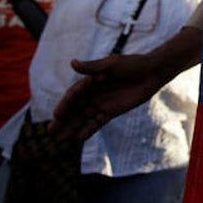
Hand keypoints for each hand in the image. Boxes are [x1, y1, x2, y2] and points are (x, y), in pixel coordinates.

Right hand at [51, 54, 165, 140]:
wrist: (152, 72)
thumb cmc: (132, 64)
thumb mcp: (111, 64)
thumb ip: (92, 67)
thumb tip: (72, 63)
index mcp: (90, 81)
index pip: (73, 95)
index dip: (65, 105)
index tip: (57, 115)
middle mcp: (93, 94)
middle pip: (74, 109)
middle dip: (63, 120)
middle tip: (50, 131)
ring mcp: (102, 104)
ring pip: (83, 119)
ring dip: (72, 128)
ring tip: (60, 139)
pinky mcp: (111, 112)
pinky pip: (96, 123)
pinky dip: (88, 131)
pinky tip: (78, 139)